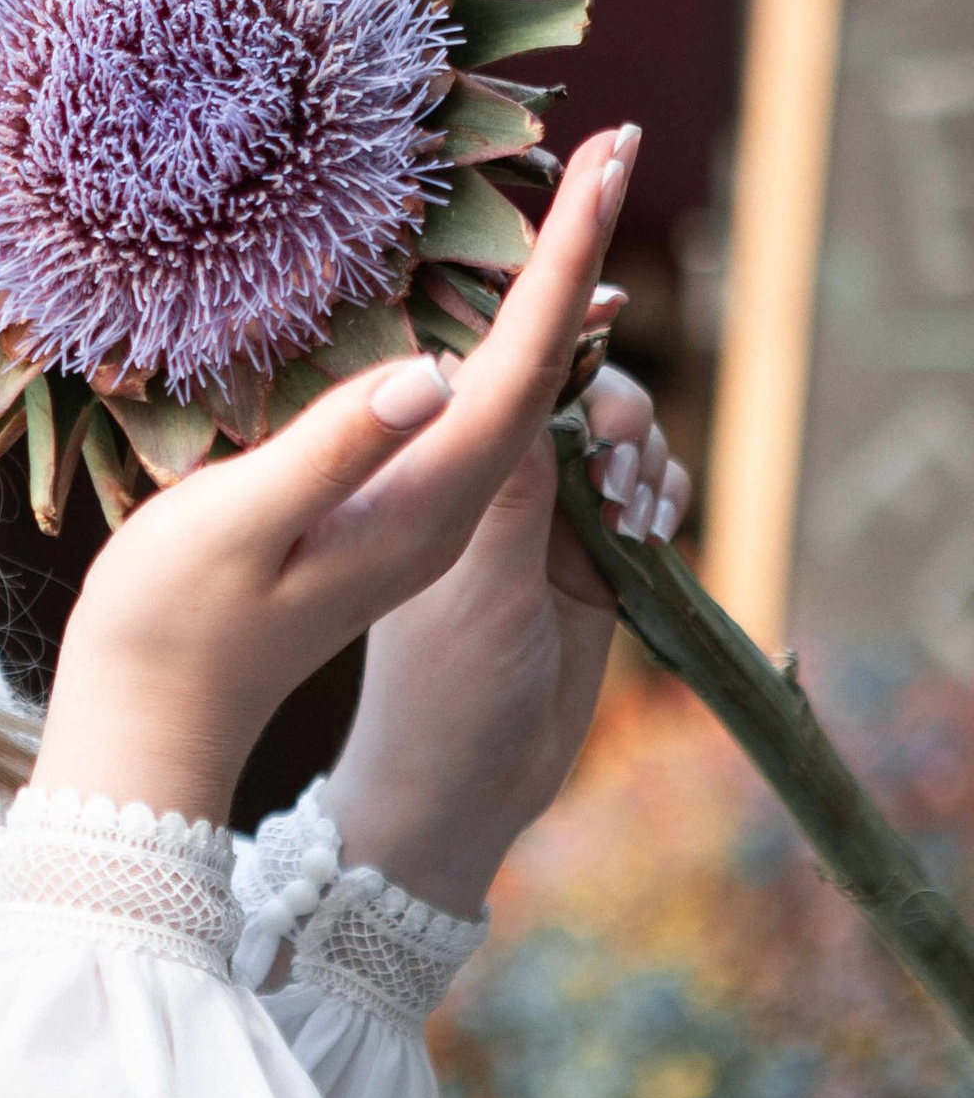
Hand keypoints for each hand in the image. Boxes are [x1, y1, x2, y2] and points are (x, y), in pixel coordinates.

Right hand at [33, 123, 640, 829]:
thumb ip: (333, 450)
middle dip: (578, 253)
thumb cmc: (173, 626)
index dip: (568, 255)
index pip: (524, 363)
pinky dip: (488, 338)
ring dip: (543, 292)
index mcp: (426, 504)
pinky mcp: (385, 517)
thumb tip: (430, 368)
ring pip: (508, 390)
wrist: (153, 724)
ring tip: (572, 197)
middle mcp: (445, 508)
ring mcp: (419, 517)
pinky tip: (480, 299)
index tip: (609, 158)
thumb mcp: (242, 528)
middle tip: (616, 146)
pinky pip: (463, 414)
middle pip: (541, 368)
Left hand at [327, 361, 691, 914]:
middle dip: (615, 407)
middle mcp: (490, 483)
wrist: (467, 791)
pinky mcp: (589, 557)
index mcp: (436, 472)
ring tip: (633, 512)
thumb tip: (520, 377)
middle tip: (621, 458)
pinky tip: (650, 532)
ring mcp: (543, 519)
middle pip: (571, 392)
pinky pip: (645, 494)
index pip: (496, 371)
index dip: (552, 334)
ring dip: (643, 456)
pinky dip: (662, 495)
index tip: (600, 306)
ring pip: (617, 440)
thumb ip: (514, 492)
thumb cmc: (445, 693)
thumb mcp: (483, 587)